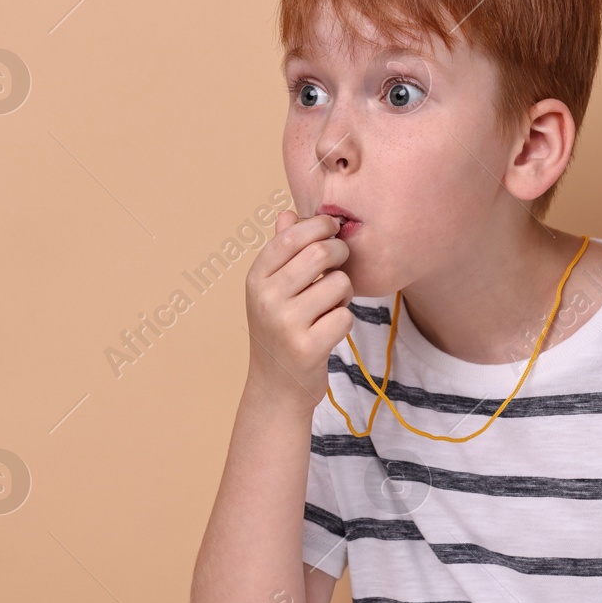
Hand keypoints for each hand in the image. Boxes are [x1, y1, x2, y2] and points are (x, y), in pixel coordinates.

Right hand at [242, 209, 353, 411]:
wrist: (275, 389)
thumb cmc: (279, 332)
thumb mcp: (271, 292)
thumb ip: (282, 253)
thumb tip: (287, 213)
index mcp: (256, 279)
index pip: (292, 236)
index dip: (320, 225)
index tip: (334, 228)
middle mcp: (266, 299)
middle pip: (321, 253)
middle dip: (340, 255)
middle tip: (340, 266)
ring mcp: (285, 324)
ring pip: (338, 284)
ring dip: (343, 294)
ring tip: (330, 307)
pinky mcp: (308, 348)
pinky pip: (345, 317)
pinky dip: (344, 322)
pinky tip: (329, 331)